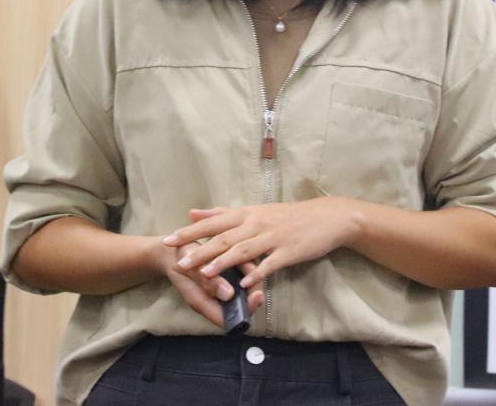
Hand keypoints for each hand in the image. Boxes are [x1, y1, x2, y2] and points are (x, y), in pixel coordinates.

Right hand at [158, 239, 263, 328]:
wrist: (171, 250)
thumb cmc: (178, 259)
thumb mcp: (189, 267)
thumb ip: (207, 282)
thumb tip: (228, 295)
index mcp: (203, 302)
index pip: (229, 319)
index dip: (246, 311)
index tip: (257, 297)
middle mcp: (213, 299)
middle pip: (239, 308)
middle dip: (252, 297)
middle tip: (260, 284)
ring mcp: (219, 290)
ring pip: (242, 293)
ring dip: (251, 282)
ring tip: (254, 268)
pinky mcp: (223, 278)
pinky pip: (240, 278)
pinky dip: (247, 270)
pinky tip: (249, 259)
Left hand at [162, 198, 359, 290]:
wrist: (326, 217)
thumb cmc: (288, 216)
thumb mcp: (254, 210)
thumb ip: (222, 213)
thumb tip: (193, 212)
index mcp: (247, 214)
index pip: (213, 223)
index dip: (190, 232)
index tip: (168, 241)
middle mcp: (257, 223)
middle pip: (223, 237)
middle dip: (199, 250)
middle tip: (179, 261)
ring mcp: (273, 237)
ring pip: (244, 250)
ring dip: (223, 262)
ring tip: (205, 274)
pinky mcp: (288, 251)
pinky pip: (270, 264)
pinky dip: (256, 273)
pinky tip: (244, 285)